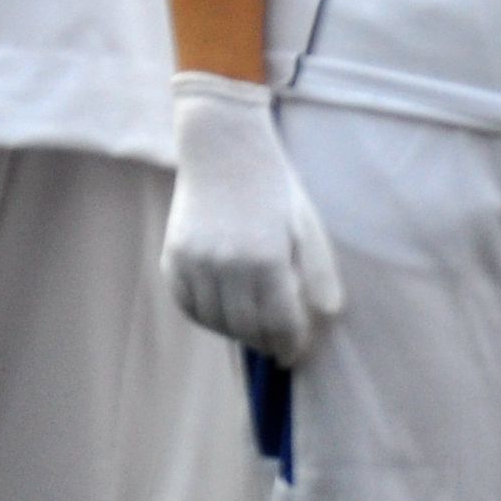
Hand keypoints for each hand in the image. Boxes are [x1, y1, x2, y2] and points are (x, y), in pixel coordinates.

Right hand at [163, 73, 342, 362]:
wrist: (222, 147)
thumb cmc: (273, 186)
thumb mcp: (306, 224)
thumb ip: (318, 272)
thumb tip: (326, 316)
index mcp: (267, 258)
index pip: (281, 323)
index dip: (291, 344)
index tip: (295, 354)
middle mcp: (228, 265)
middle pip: (248, 328)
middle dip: (265, 342)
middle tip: (275, 346)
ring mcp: (196, 261)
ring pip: (216, 321)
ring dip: (235, 333)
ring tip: (251, 330)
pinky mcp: (174, 256)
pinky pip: (188, 303)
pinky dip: (205, 316)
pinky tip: (221, 313)